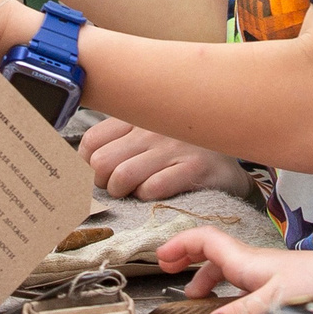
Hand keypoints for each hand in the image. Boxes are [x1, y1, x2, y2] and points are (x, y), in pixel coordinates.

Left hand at [80, 118, 250, 199]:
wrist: (231, 154)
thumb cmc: (181, 149)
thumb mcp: (148, 133)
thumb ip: (116, 141)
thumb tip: (81, 165)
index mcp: (136, 117)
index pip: (91, 142)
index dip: (86, 166)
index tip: (97, 176)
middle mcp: (152, 128)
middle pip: (101, 163)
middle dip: (102, 184)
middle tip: (116, 188)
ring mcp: (173, 146)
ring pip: (122, 176)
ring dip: (122, 192)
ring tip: (133, 192)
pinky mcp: (193, 166)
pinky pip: (153, 187)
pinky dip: (147, 196)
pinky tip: (154, 193)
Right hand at [156, 226, 312, 313]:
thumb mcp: (277, 300)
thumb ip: (241, 312)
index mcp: (248, 261)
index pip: (206, 240)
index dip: (180, 245)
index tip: (161, 258)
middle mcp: (254, 264)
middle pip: (213, 253)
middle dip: (188, 258)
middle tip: (170, 271)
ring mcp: (266, 274)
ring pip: (228, 269)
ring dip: (207, 278)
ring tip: (196, 298)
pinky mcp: (279, 286)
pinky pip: (243, 283)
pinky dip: (228, 291)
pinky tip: (230, 308)